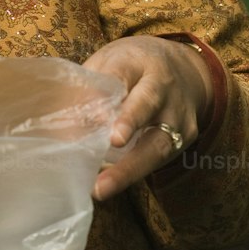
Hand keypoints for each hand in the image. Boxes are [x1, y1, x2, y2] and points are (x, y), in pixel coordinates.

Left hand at [83, 36, 213, 200]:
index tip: (95, 109)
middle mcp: (164, 86)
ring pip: (158, 143)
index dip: (110, 88)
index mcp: (139, 62)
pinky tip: (110, 185)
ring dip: (129, 168)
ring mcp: (178, 115)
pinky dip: (133, 173)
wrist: (187, 72)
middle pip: (148, 104)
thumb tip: (61, 118)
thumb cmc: (134, 69)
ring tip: (102, 188)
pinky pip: (159, 158)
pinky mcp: (185, 138)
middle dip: (131, 122)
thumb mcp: (110, 62)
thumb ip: (90, 86)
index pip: (123, 71)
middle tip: (113, 142)